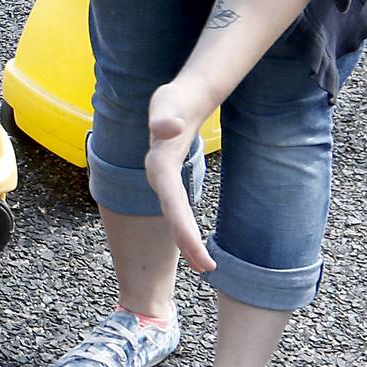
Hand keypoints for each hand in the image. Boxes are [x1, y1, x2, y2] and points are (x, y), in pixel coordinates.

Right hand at [145, 79, 216, 274]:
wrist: (178, 99)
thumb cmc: (175, 101)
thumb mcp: (168, 102)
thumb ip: (163, 117)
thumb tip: (169, 128)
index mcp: (159, 164)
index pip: (171, 201)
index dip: (182, 226)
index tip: (197, 249)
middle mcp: (159, 176)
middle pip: (172, 214)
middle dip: (187, 241)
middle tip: (208, 268)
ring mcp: (164, 180)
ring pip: (174, 216)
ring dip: (186, 241)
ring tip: (205, 266)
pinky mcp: (172, 181)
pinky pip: (178, 210)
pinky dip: (186, 230)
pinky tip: (194, 246)